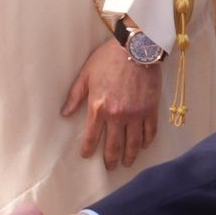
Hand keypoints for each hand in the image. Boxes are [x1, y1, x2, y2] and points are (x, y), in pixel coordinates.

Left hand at [62, 39, 160, 169]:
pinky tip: (143, 146)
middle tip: (110, 167)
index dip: (88, 149)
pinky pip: (150, 132)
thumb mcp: (86, 74)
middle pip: (113, 146)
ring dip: (129, 156)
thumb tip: (65, 113)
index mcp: (99, 107)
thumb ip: (75, 95)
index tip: (86, 156)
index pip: (92, 137)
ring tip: (127, 163)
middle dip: (110, 160)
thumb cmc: (108, 58)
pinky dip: (146, 142)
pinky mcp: (151, 109)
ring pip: (133, 143)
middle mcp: (117, 115)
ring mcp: (136, 114)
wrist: (136, 47)